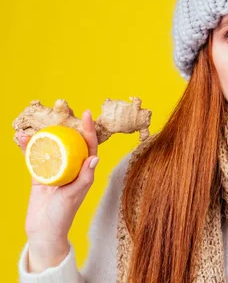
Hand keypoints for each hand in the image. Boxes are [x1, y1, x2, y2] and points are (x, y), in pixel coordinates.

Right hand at [17, 108, 99, 270]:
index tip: (87, 113)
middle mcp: (72, 166)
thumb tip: (95, 157)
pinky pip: (34, 156)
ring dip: (42, 135)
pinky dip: (28, 147)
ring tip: (33, 124)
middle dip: (65, 126)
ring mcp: (55, 168)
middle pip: (69, 141)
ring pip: (50, 146)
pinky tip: (21, 138)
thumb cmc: (63, 214)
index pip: (89, 145)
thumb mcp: (75, 194)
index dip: (89, 129)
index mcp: (84, 170)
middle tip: (60, 110)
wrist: (43, 230)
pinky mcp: (40, 174)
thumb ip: (85, 177)